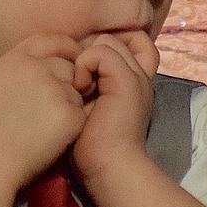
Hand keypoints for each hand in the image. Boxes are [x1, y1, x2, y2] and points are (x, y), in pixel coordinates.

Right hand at [0, 35, 89, 189]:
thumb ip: (21, 69)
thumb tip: (48, 60)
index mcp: (15, 59)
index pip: (51, 40)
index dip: (66, 48)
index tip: (75, 58)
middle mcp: (36, 68)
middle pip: (69, 66)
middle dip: (68, 83)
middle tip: (48, 109)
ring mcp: (54, 89)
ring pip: (77, 91)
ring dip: (69, 106)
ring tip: (44, 127)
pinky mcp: (69, 113)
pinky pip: (81, 113)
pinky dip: (72, 126)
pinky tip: (52, 139)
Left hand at [71, 31, 156, 181]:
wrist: (108, 168)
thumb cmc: (92, 146)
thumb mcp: (88, 107)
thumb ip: (87, 83)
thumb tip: (67, 60)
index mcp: (133, 82)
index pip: (127, 42)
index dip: (101, 47)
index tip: (82, 71)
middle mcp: (139, 76)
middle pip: (114, 38)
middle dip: (89, 51)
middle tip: (78, 79)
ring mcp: (136, 77)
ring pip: (107, 41)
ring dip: (85, 58)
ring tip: (78, 86)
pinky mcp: (127, 81)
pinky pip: (102, 51)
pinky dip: (85, 64)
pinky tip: (79, 88)